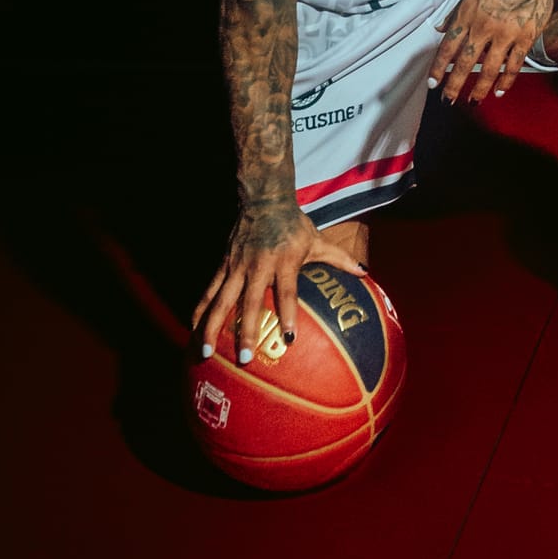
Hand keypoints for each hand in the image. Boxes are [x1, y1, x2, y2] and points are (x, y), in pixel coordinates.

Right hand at [193, 201, 351, 361]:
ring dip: (213, 327)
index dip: (288, 313)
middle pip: (250, 302)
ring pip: (221, 300)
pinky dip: (199, 311)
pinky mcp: (222, 266)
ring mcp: (237, 267)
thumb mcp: (317, 240)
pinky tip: (193, 330)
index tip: (289, 337)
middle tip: (245, 357)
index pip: (288, 291)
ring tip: (206, 352)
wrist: (264, 201)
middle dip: (247, 330)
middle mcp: (258, 266)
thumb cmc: (294, 225)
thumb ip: (339, 258)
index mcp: (285, 261)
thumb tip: (364, 273)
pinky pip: (208, 291)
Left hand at [426, 0, 556, 105]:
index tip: (433, 84)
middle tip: (448, 101)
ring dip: (480, 89)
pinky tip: (499, 91)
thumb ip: (456, 12)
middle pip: (465, 63)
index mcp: (468, 15)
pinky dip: (506, 80)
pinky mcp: (525, 37)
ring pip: (490, 69)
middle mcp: (484, 27)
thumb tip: (440, 28)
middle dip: (454, 85)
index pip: (448, 47)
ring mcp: (506, 34)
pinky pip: (514, 65)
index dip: (438, 68)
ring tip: (474, 101)